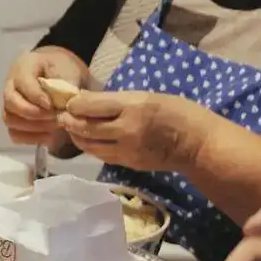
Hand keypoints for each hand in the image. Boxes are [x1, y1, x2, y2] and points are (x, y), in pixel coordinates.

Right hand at [0, 46, 92, 145]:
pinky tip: (49, 136)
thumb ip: (65, 86)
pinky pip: (14, 134)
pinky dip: (31, 138)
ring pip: (10, 120)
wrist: (62, 73)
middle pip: (11, 103)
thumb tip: (63, 105)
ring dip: (34, 127)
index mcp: (23, 67)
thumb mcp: (68, 71)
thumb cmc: (64, 69)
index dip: (36, 96)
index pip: (22, 83)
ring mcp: (10, 103)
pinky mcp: (15, 119)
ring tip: (55, 126)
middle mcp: (10, 85)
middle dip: (34, 114)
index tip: (53, 105)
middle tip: (56, 117)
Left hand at [58, 90, 215, 172]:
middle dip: (69, 121)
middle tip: (62, 115)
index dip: (74, 104)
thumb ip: (118, 101)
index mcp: (132, 107)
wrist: (197, 144)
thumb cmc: (177, 112)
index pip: (90, 106)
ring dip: (77, 137)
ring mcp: (126, 150)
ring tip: (72, 128)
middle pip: (85, 127)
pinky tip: (89, 141)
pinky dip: (91, 147)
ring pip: (90, 146)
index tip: (68, 101)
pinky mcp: (129, 164)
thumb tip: (88, 101)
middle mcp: (125, 129)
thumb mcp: (147, 96)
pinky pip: (102, 156)